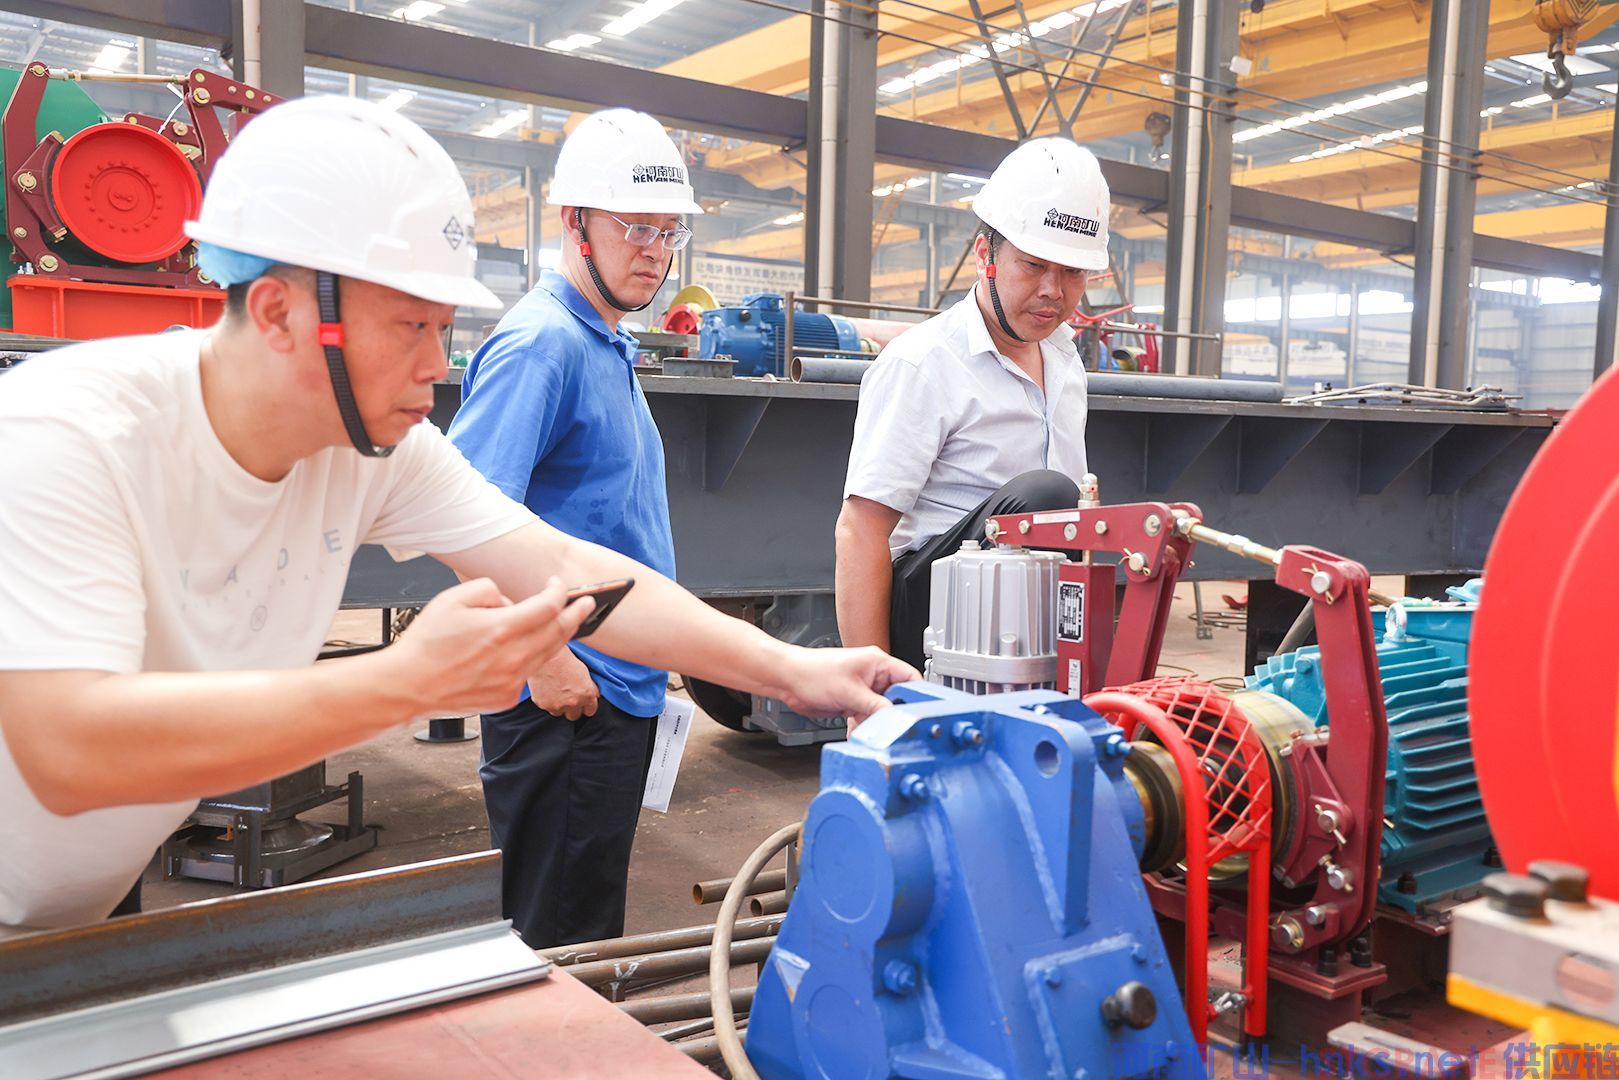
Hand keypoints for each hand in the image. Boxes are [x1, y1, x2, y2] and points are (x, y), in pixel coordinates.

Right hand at [384, 576, 594, 715]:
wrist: (409, 686)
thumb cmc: (427, 642)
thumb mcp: (453, 598)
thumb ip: (490, 590)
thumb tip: (510, 602)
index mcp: (502, 629)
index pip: (548, 607)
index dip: (558, 592)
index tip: (558, 585)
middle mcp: (513, 657)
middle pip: (559, 632)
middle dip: (576, 614)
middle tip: (588, 603)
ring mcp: (513, 681)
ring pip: (548, 654)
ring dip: (561, 636)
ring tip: (568, 622)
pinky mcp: (507, 697)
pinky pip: (528, 672)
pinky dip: (530, 658)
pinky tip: (523, 649)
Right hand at [528, 647, 599, 720]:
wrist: (547, 657)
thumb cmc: (566, 660)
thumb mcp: (585, 673)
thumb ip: (590, 688)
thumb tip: (593, 696)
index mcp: (587, 695)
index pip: (590, 711)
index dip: (587, 706)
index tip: (583, 704)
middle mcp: (573, 703)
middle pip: (574, 716)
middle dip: (572, 708)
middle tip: (568, 697)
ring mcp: (557, 705)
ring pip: (559, 713)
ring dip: (559, 705)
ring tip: (556, 692)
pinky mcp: (543, 704)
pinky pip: (547, 707)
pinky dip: (547, 701)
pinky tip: (547, 689)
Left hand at [775, 646, 919, 730]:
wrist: (788, 680)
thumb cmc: (812, 672)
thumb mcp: (849, 692)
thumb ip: (875, 705)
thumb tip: (894, 717)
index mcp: (878, 663)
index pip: (910, 678)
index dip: (917, 696)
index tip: (917, 714)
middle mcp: (873, 675)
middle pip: (896, 699)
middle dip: (890, 714)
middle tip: (887, 726)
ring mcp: (863, 689)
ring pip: (880, 711)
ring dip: (874, 723)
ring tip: (866, 729)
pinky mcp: (852, 702)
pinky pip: (866, 717)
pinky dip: (862, 726)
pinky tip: (855, 732)